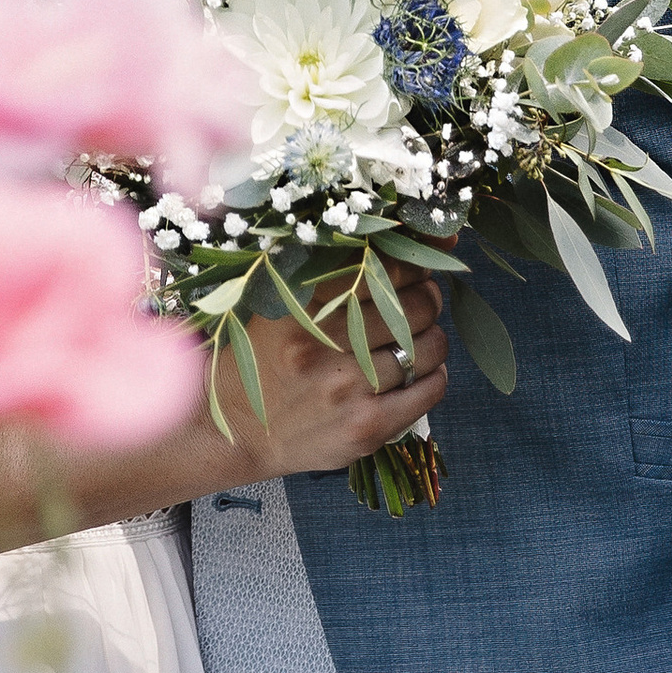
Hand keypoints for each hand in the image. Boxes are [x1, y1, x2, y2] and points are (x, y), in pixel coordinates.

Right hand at [234, 277, 448, 479]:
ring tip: (412, 343)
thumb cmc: (265, 357)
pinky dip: (434, 377)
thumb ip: (337, 268)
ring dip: (431, 340)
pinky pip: (430, 390)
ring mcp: (347, 388)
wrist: (237, 431)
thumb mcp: (283, 301)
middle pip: (417, 306)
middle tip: (416, 305)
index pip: (386, 266)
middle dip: (427, 300)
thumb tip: (424, 241)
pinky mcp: (366, 427)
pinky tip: (415, 376)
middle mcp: (324, 344)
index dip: (416, 261)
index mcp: (303, 303)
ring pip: (430, 347)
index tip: (421, 265)